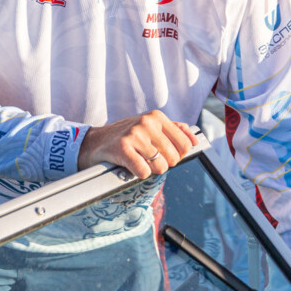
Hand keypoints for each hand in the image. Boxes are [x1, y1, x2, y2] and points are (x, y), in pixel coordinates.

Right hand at [77, 110, 198, 178]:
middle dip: (163, 164)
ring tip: (138, 160)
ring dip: (150, 170)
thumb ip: (174, 130)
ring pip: (161, 166)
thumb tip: (194, 139)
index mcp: (157, 117)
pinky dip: (138, 174)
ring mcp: (135, 135)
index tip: (165, 155)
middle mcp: (147, 123)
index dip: (178, 155)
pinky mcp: (123, 148)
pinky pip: (144, 172)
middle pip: (174, 158)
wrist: (95, 142)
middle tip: (147, 158)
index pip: (185, 144)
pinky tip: (130, 166)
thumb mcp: (150, 126)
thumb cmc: (126, 137)